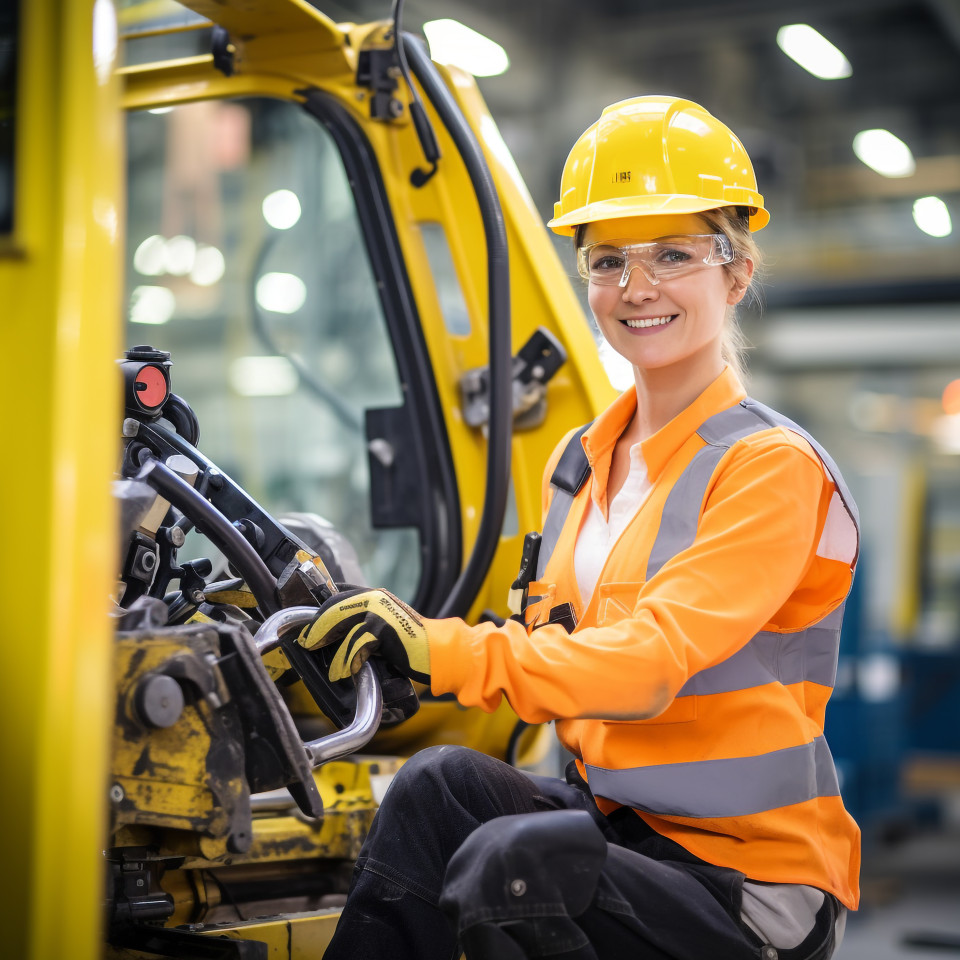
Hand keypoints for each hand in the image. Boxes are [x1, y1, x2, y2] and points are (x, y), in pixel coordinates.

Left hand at [297, 587, 429, 683]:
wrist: (438, 652)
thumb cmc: (412, 645)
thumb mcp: (385, 628)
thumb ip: (364, 625)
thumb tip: (334, 635)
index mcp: (376, 595)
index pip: (338, 591)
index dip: (320, 604)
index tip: (306, 619)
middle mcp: (375, 598)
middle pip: (333, 606)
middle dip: (316, 625)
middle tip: (307, 642)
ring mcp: (378, 611)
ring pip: (339, 625)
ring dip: (329, 646)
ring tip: (325, 662)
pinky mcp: (381, 629)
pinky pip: (354, 645)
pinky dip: (348, 661)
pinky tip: (346, 672)